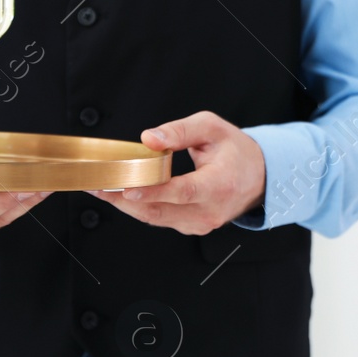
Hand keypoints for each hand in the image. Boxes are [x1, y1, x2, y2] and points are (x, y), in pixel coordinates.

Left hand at [89, 111, 265, 234]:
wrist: (259, 177)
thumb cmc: (236, 151)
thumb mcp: (212, 128)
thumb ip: (180, 131)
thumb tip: (149, 139)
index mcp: (219, 184)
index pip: (182, 191)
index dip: (153, 191)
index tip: (127, 186)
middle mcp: (209, 210)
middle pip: (160, 210)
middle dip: (124, 198)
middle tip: (98, 185)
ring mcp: (201, 223)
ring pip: (156, 218)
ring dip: (126, 204)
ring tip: (101, 188)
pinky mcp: (192, 227)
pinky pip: (160, 219)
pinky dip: (140, 207)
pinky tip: (123, 194)